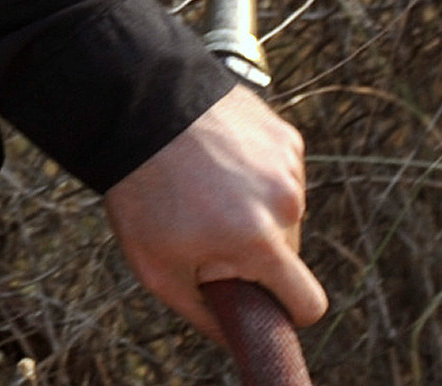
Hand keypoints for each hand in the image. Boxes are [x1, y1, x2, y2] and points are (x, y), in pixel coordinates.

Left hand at [102, 83, 325, 342]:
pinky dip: (254, 173)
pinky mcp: (284, 134)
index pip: (307, 303)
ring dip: (254, 209)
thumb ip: (205, 315)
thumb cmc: (141, 192)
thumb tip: (235, 335)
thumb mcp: (157, 269)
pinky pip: (280, 173)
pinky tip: (216, 160)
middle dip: (256, 252)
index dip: (286, 310)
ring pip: (284, 211)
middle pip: (288, 254)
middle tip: (206, 229)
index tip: (262, 300)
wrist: (134, 106)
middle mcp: (286, 203)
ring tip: (204, 188)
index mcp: (261, 242)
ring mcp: (289, 165)